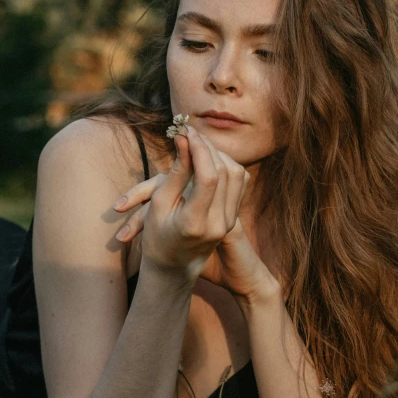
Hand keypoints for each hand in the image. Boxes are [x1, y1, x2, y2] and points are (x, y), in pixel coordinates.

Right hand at [112, 125, 276, 300]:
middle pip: (224, 172)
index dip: (200, 149)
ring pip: (236, 174)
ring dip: (218, 154)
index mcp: (195, 223)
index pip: (208, 177)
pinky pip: (239, 182)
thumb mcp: (159, 204)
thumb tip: (185, 138)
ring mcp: (230, 222)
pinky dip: (226, 165)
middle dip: (208, 147)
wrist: (175, 265)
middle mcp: (219, 224)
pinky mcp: (234, 217)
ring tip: (198, 145)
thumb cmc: (158, 235)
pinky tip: (209, 160)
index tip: (187, 132)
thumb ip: (176, 172)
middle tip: (191, 133)